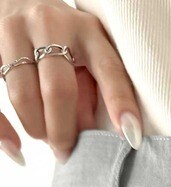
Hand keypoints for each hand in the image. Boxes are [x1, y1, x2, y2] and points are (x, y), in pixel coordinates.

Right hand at [0, 0, 142, 165]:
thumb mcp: (89, 56)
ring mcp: (15, 30)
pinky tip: (17, 150)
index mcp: (87, 30)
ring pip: (23, 95)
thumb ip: (94, 92)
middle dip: (64, 132)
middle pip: (58, 90)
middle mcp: (51, 24)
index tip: (131, 137)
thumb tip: (91, 136)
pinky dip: (4, 131)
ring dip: (38, 129)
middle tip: (68, 153)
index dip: (121, 104)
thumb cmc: (65, 39)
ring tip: (48, 139)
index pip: (110, 70)